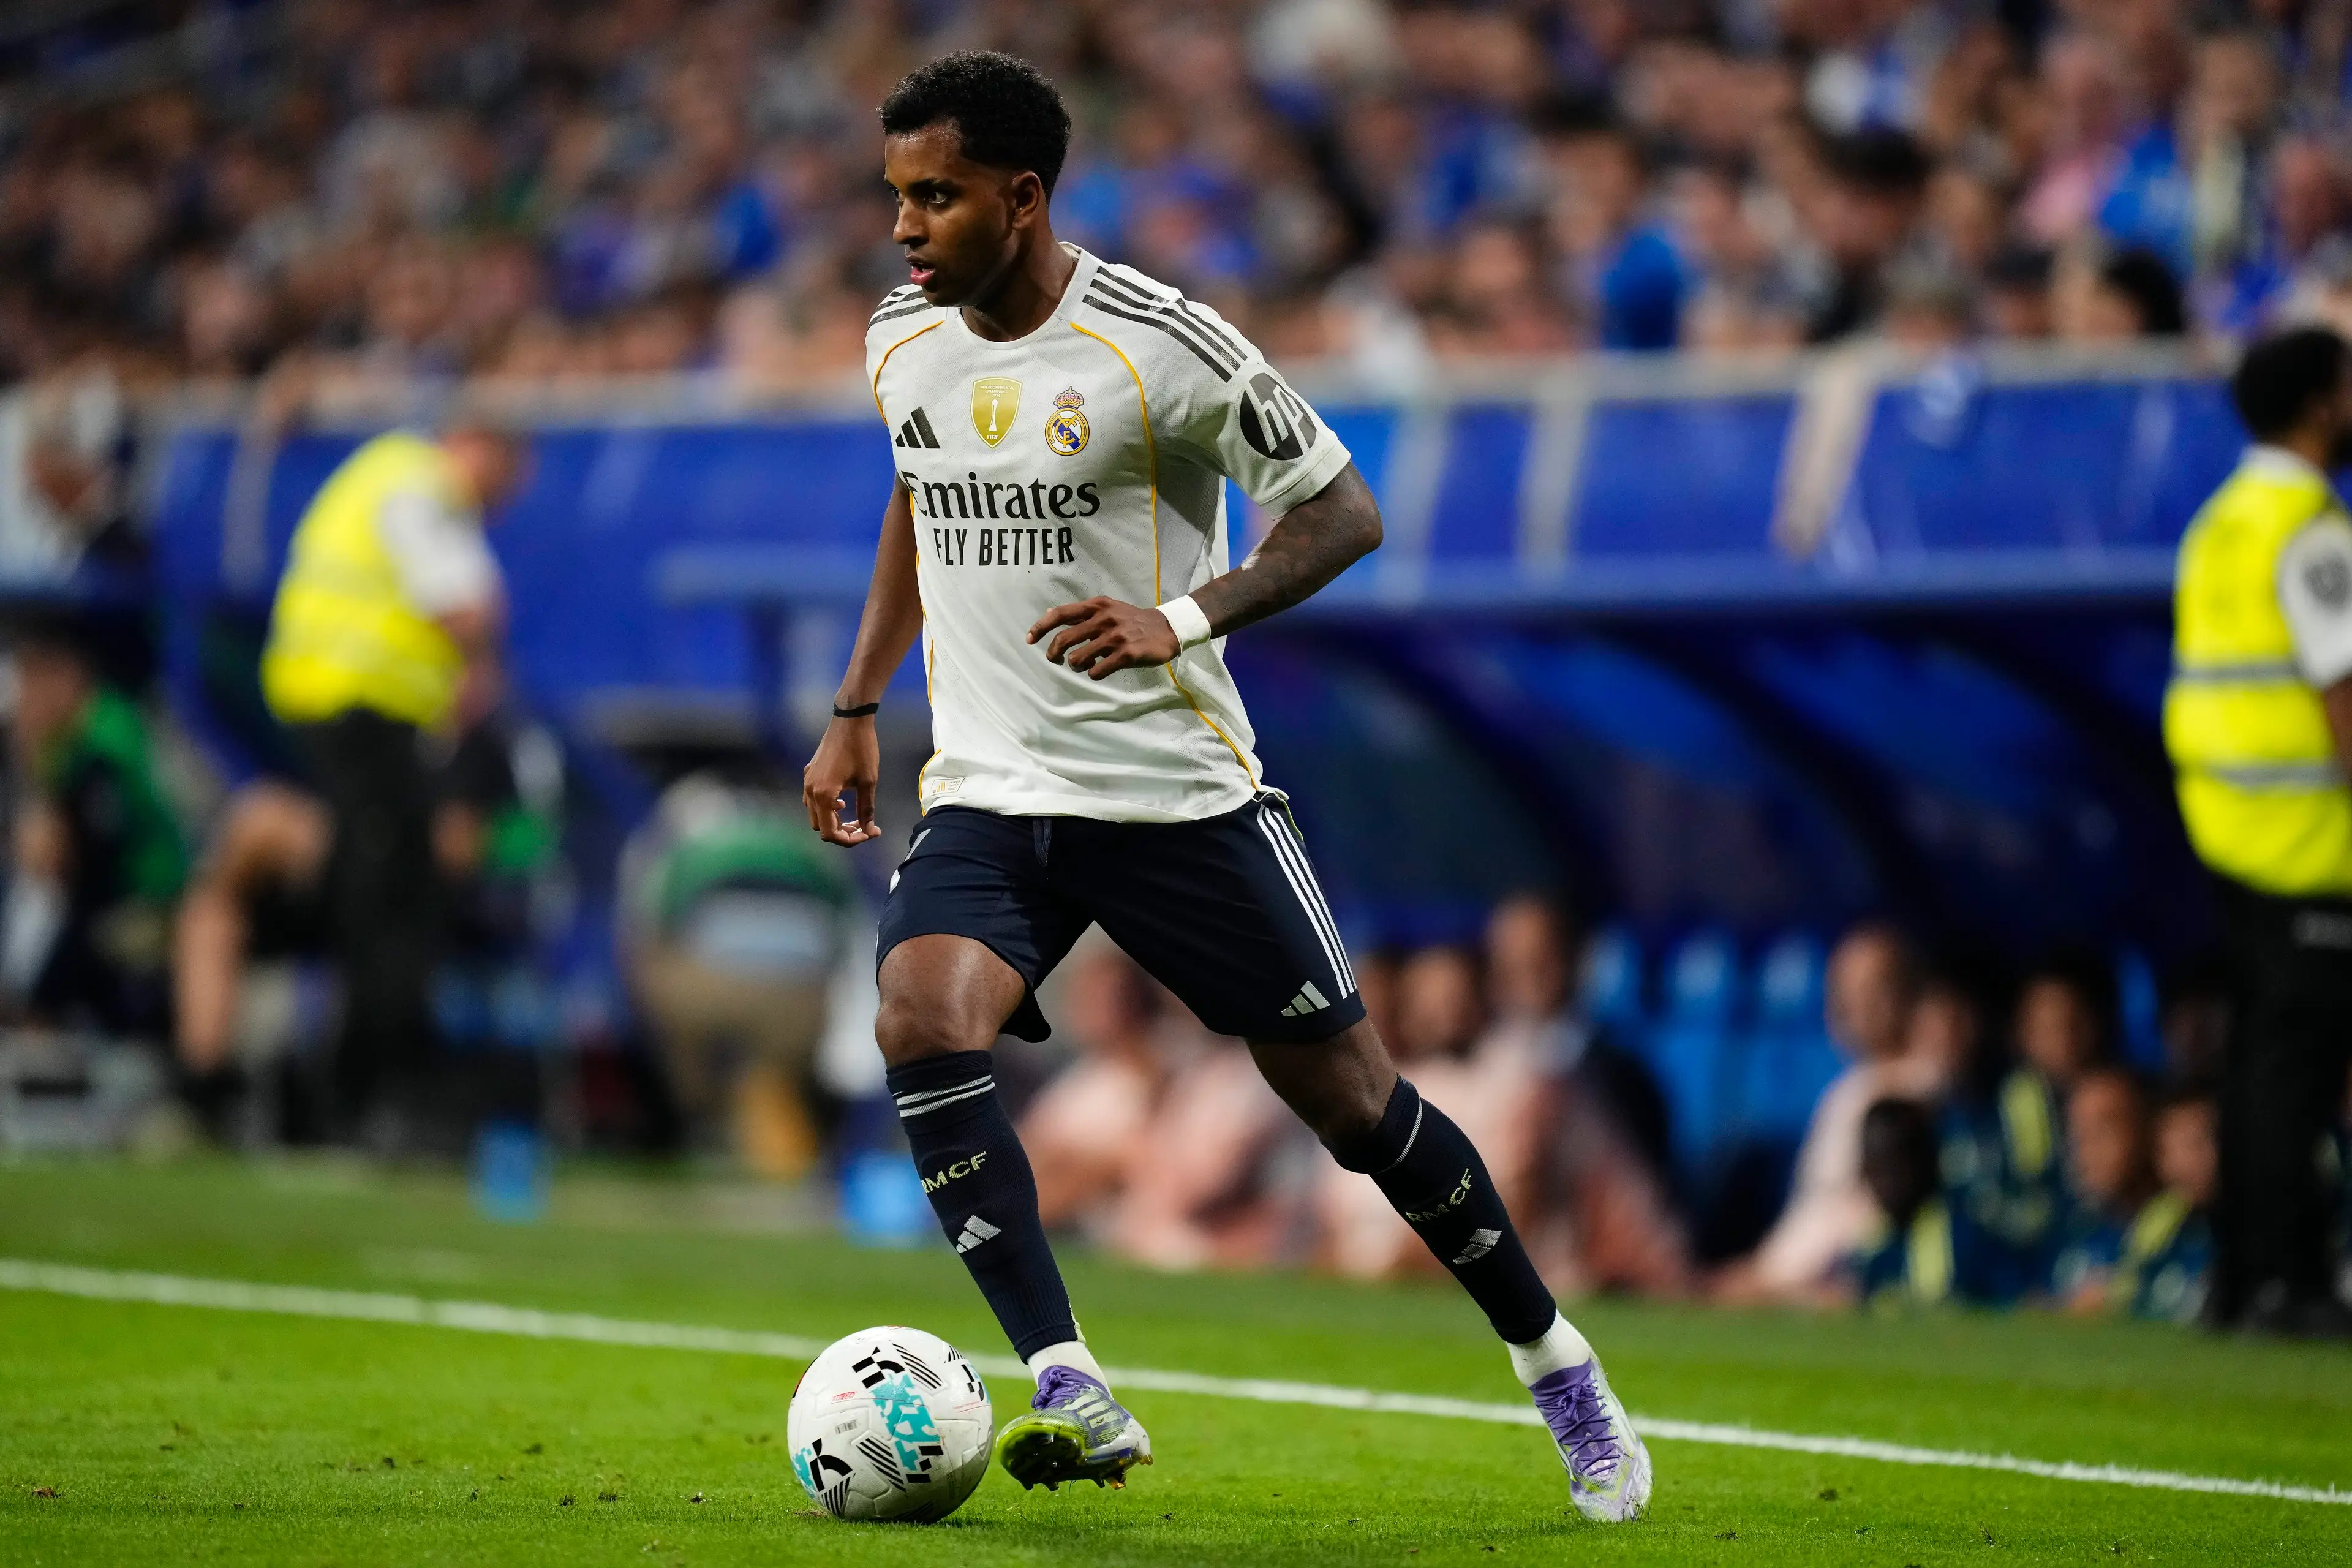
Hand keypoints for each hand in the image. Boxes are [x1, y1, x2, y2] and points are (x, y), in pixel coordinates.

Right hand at [803, 714, 882, 845]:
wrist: (850, 720)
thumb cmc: (862, 749)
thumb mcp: (868, 782)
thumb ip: (867, 810)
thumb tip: (870, 831)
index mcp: (823, 795)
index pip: (829, 833)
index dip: (849, 840)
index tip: (868, 834)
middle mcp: (810, 790)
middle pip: (820, 826)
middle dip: (842, 832)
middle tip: (864, 828)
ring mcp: (807, 780)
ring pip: (815, 814)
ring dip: (833, 821)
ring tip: (855, 817)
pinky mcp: (809, 772)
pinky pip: (813, 799)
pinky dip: (826, 807)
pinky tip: (842, 801)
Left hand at [1026, 596, 1179, 679]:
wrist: (1166, 628)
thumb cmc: (1131, 620)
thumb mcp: (1106, 608)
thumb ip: (1080, 613)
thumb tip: (1048, 612)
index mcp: (1096, 606)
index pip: (1060, 614)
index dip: (1040, 627)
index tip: (1029, 640)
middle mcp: (1103, 619)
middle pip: (1064, 639)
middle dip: (1053, 654)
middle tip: (1055, 660)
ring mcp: (1115, 637)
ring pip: (1077, 658)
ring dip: (1076, 666)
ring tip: (1084, 665)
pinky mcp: (1126, 654)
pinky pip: (1097, 671)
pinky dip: (1093, 674)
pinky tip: (1100, 670)